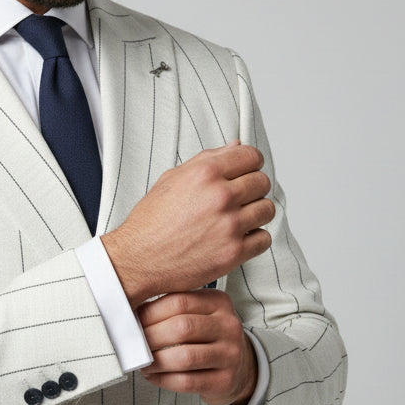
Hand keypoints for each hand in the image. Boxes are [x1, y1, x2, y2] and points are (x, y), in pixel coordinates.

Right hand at [102, 142, 274, 306]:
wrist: (137, 258)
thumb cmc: (152, 220)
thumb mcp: (174, 178)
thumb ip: (208, 159)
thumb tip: (236, 146)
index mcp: (206, 172)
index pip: (252, 156)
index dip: (251, 164)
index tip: (247, 172)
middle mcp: (220, 196)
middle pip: (262, 182)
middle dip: (253, 189)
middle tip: (240, 199)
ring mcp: (229, 225)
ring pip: (267, 210)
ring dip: (256, 214)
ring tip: (238, 219)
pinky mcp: (233, 252)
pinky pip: (264, 239)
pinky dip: (255, 239)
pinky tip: (238, 238)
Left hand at [138, 289, 257, 404]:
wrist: (239, 368)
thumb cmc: (208, 338)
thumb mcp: (199, 314)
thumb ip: (173, 308)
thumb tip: (133, 313)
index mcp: (219, 302)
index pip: (180, 301)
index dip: (151, 312)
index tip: (134, 321)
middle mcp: (229, 326)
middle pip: (182, 328)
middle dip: (151, 337)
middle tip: (135, 343)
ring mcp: (231, 355)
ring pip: (185, 357)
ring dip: (156, 361)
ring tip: (143, 362)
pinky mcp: (225, 381)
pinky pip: (187, 381)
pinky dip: (163, 380)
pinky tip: (153, 376)